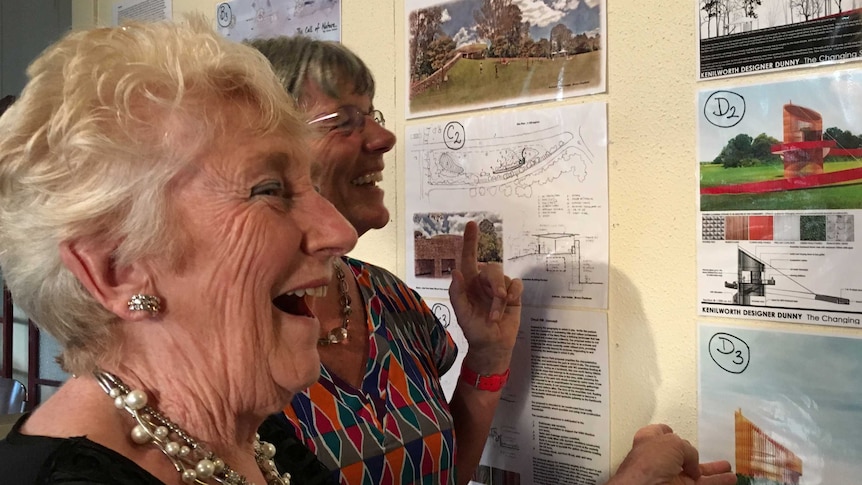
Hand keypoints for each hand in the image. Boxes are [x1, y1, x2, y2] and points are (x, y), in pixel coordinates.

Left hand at [448, 221, 522, 370]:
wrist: (492, 345)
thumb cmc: (473, 330)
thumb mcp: (461, 313)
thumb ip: (456, 293)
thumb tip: (455, 272)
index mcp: (468, 283)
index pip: (468, 257)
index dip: (470, 240)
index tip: (472, 224)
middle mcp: (483, 282)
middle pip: (491, 268)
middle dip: (494, 282)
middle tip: (497, 299)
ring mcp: (499, 287)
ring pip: (503, 278)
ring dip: (501, 297)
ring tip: (496, 315)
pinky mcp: (513, 294)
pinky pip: (516, 284)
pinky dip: (513, 295)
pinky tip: (509, 306)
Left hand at [610, 424, 735, 484]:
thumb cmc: (647, 463)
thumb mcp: (673, 443)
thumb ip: (688, 449)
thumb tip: (693, 463)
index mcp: (650, 441)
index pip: (660, 434)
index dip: (668, 432)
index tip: (675, 431)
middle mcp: (659, 459)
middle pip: (681, 455)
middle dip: (696, 455)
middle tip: (706, 454)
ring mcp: (670, 477)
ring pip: (696, 472)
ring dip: (713, 471)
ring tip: (727, 468)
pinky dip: (718, 482)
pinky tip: (730, 479)